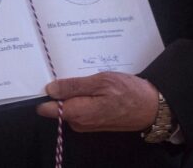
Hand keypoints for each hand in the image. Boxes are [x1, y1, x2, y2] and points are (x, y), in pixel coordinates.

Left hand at [35, 73, 158, 132]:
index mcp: (77, 113)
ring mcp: (85, 123)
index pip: (46, 109)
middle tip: (71, 70)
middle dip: (60, 89)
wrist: (150, 107)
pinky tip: (93, 85)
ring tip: (86, 76)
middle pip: (56, 105)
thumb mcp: (101, 82)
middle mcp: (78, 122)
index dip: (43, 93)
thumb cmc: (128, 92)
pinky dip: (82, 95)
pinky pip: (78, 107)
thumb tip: (50, 89)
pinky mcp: (92, 121)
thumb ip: (74, 86)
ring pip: (68, 105)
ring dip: (73, 91)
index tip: (44, 77)